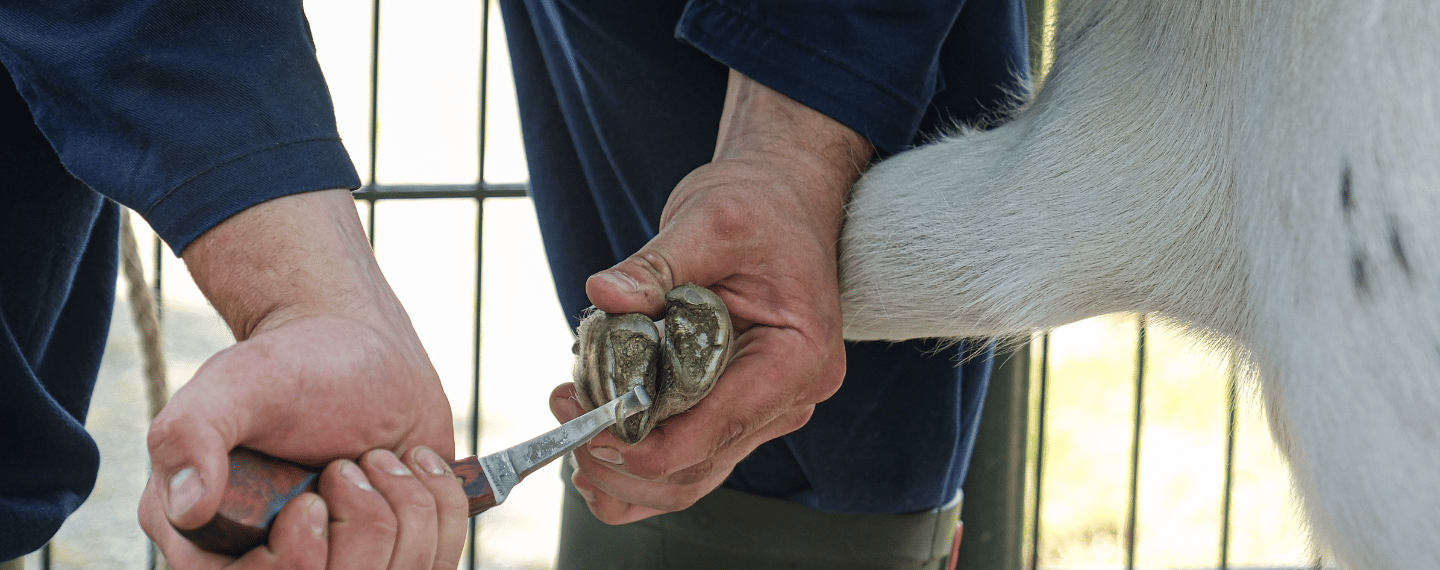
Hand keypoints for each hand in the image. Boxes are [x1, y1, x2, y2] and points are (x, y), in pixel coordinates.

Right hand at [137, 189, 466, 568]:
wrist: (359, 346)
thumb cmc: (289, 365)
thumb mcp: (234, 384)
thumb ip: (190, 435)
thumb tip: (188, 508)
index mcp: (213, 541)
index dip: (294, 560)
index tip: (311, 500)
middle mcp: (276, 560)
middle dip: (361, 524)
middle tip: (348, 464)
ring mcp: (344, 560)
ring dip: (404, 505)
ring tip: (379, 457)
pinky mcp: (399, 549)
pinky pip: (438, 561)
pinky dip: (440, 504)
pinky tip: (414, 464)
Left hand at [553, 70, 872, 523]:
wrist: (782, 197)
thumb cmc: (761, 207)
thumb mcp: (709, 221)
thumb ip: (656, 265)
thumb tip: (605, 294)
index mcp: (797, 357)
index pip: (717, 427)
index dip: (646, 443)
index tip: (590, 425)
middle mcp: (788, 395)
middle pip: (698, 467)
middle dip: (624, 461)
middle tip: (570, 423)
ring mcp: (764, 407)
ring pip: (690, 475)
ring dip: (625, 470)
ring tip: (574, 428)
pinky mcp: (735, 403)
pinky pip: (688, 456)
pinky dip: (639, 463)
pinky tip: (599, 445)